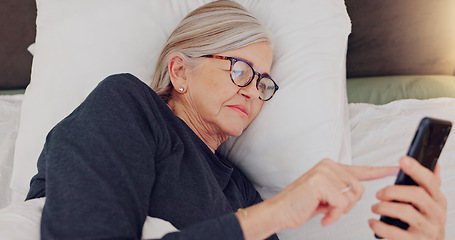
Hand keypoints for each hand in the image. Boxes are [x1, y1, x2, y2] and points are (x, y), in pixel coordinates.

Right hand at [236, 159, 397, 239]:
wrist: (280, 211)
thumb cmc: (300, 204)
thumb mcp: (326, 196)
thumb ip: (341, 190)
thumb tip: (357, 193)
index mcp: (330, 166)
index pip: (361, 169)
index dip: (380, 170)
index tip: (395, 168)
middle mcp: (328, 165)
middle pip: (360, 188)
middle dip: (348, 205)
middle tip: (330, 209)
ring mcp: (324, 172)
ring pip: (353, 196)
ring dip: (340, 210)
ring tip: (324, 211)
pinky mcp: (321, 183)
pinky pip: (342, 203)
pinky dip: (334, 215)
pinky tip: (322, 215)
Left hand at [369, 156, 446, 239]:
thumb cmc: (424, 223)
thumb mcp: (431, 203)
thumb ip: (430, 185)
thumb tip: (435, 164)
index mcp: (438, 200)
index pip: (430, 181)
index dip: (416, 170)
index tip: (403, 160)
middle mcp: (436, 214)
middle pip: (416, 194)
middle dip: (393, 191)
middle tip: (379, 193)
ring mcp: (428, 230)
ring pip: (405, 211)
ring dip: (384, 207)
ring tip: (375, 208)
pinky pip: (394, 232)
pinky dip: (379, 225)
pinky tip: (373, 222)